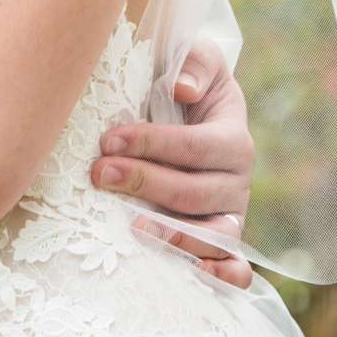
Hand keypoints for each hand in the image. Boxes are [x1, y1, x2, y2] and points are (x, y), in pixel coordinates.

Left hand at [87, 38, 255, 287]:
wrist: (192, 115)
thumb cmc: (186, 87)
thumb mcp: (197, 61)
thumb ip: (195, 61)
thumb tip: (183, 88)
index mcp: (233, 137)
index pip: (195, 147)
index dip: (152, 144)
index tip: (108, 140)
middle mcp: (237, 181)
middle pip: (193, 193)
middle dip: (144, 184)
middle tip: (100, 175)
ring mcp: (231, 215)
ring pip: (214, 235)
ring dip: (173, 235)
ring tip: (131, 228)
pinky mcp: (224, 243)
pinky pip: (237, 267)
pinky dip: (224, 276)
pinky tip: (197, 276)